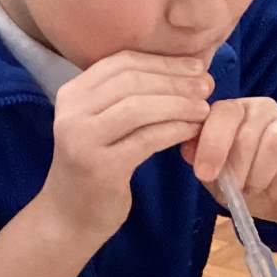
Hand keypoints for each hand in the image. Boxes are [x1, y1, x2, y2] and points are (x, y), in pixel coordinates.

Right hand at [36, 52, 212, 242]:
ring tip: (204, 108)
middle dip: (175, 81)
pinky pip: (147, 139)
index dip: (162, 61)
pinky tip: (193, 130)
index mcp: (72, 94)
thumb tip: (183, 70)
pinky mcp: (101, 167)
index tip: (195, 66)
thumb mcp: (101, 123)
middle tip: (207, 86)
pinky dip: (175, 130)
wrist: (69, 215)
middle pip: (132, 81)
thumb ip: (126, 96)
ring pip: (139, 108)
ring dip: (179, 104)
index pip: (121, 62)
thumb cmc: (95, 165)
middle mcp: (72, 112)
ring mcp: (83, 140)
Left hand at [183, 97, 276, 227]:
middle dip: (236, 170)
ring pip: (272, 144)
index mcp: (234, 112)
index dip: (211, 144)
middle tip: (237, 190)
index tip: (204, 174)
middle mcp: (262, 108)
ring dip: (258, 177)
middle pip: (245, 133)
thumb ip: (201, 161)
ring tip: (256, 189)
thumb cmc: (250, 185)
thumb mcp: (218, 177)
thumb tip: (186, 148)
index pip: (221, 113)